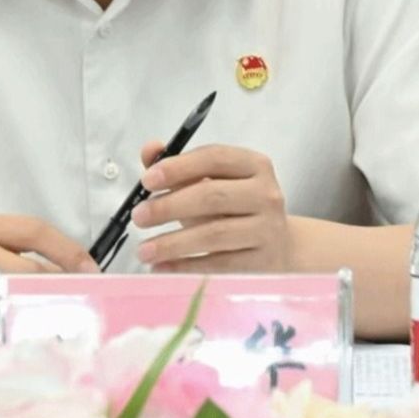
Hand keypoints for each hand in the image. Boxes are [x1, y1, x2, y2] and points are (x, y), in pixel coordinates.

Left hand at [0, 214, 95, 299]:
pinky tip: (69, 267)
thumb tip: (38, 322)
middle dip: (67, 251)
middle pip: (34, 231)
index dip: (48, 276)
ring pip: (36, 230)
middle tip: (91, 273)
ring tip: (88, 271)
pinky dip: (54, 248)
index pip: (18, 262)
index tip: (73, 290)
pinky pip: (32, 235)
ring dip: (64, 249)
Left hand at [130, 142, 291, 271]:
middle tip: (139, 217)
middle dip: (169, 206)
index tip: (147, 181)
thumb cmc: (236, 209)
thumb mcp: (211, 183)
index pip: (214, 157)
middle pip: (212, 196)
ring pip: (214, 234)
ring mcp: (268, 229)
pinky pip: (219, 264)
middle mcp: (266, 194)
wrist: (280, 246)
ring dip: (173, 242)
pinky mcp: (263, 262)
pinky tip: (163, 267)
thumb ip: (179, 166)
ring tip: (144, 249)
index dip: (178, 167)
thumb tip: (150, 150)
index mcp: (254, 165)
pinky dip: (187, 266)